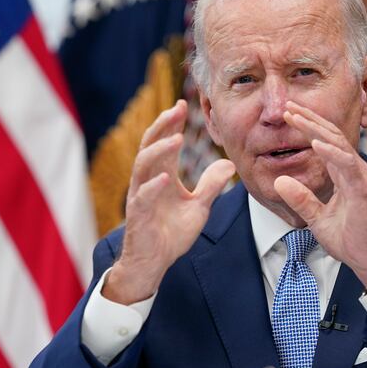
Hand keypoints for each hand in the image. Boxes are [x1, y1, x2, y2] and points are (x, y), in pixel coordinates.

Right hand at [104, 100, 234, 304]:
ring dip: (159, 150)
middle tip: (178, 108)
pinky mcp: (138, 215)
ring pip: (143, 165)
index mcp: (162, 174)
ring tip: (176, 139)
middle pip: (151, 144)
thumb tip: (228, 163)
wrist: (153, 263)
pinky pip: (143, 197)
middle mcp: (148, 180)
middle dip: (164, 125)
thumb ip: (211, 185)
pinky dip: (153, 186)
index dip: (173, 123)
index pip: (165, 141)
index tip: (185, 104)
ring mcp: (141, 196)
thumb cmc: (170, 233)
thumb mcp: (199, 207)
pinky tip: (165, 177)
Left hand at [273, 101, 366, 287]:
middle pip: (330, 135)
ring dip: (316, 128)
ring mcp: (359, 176)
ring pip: (337, 143)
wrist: (366, 257)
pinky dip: (331, 152)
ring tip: (296, 116)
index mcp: (342, 173)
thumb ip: (300, 199)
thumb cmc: (347, 238)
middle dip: (309, 119)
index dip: (307, 126)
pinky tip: (315, 142)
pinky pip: (346, 164)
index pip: (324, 142)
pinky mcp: (362, 188)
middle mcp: (352, 170)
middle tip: (288, 105)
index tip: (288, 114)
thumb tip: (279, 182)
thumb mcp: (315, 217)